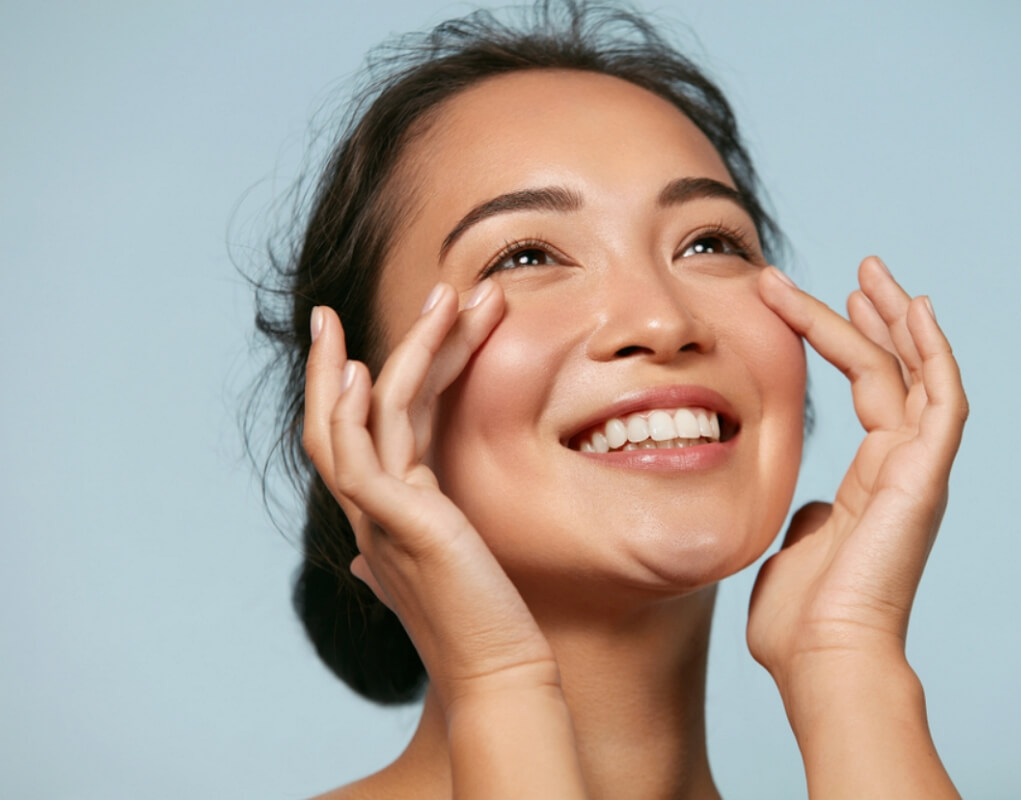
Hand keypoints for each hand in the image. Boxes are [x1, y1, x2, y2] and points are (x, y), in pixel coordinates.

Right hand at [303, 281, 557, 704]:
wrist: (500, 675)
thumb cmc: (480, 625)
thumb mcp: (441, 572)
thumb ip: (410, 547)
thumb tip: (369, 558)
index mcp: (384, 513)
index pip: (361, 432)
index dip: (359, 382)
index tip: (365, 338)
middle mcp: (371, 511)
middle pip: (344, 416)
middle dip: (343, 356)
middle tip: (348, 304)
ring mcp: (378, 518)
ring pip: (362, 418)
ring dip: (398, 351)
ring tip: (439, 295)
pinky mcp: (398, 526)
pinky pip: (361, 458)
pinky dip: (356, 412)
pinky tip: (368, 372)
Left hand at [747, 257, 967, 678]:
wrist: (822, 659)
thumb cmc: (801, 621)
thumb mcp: (795, 549)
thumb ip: (808, 518)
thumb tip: (810, 506)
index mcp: (871, 481)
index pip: (868, 390)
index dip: (844, 341)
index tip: (811, 301)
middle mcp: (901, 468)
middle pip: (898, 372)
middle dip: (877, 316)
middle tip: (861, 270)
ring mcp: (917, 471)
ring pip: (917, 374)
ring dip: (897, 319)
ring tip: (872, 271)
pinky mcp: (925, 476)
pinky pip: (941, 400)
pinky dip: (933, 353)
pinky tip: (914, 309)